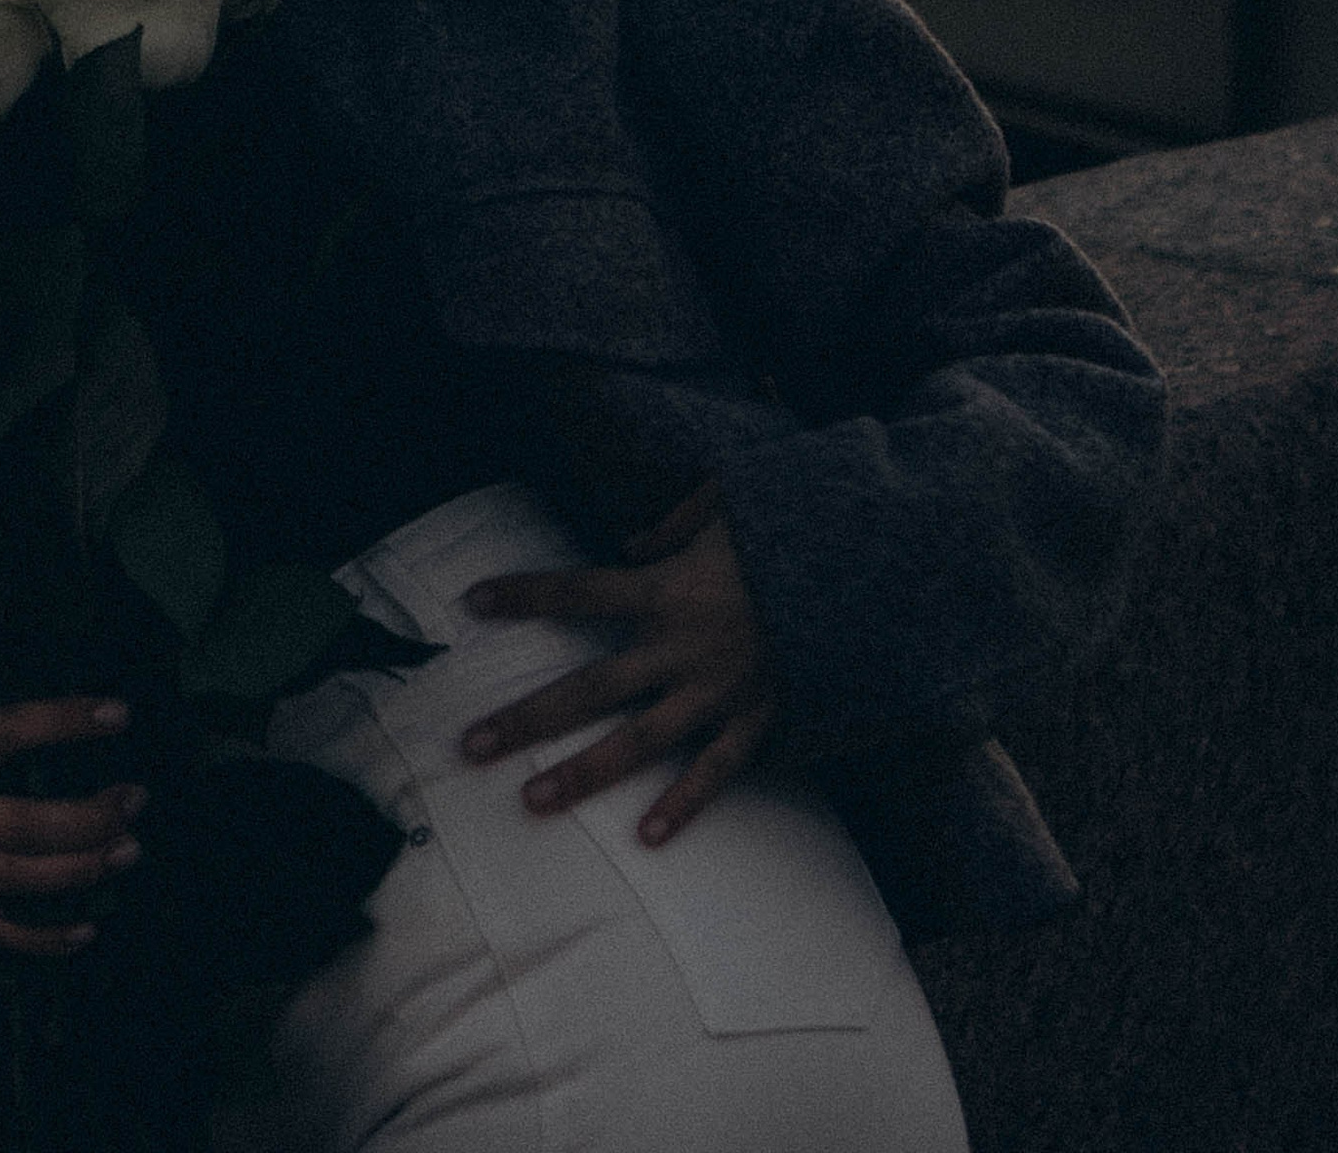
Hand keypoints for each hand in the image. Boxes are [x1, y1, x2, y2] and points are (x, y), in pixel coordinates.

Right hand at [0, 697, 145, 955]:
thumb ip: (3, 732)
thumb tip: (92, 723)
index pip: (8, 729)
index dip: (63, 721)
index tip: (121, 714)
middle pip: (20, 824)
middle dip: (86, 818)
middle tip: (137, 800)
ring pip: (13, 879)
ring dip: (78, 871)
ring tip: (128, 851)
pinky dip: (41, 938)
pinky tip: (87, 930)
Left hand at [458, 482, 780, 847]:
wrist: (868, 573)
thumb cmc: (790, 530)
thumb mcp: (728, 499)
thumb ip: (672, 522)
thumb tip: (628, 544)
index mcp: (669, 587)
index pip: (579, 590)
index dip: (525, 594)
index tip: (472, 601)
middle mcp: (682, 646)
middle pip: (590, 687)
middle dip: (528, 718)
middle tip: (469, 746)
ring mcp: (718, 691)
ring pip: (638, 741)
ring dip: (584, 773)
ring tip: (531, 802)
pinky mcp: (757, 719)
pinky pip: (716, 771)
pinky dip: (684, 805)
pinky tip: (647, 838)